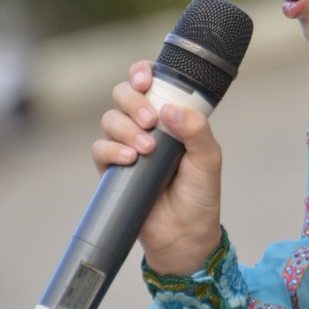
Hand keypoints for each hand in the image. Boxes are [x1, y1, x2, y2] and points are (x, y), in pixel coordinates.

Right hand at [91, 60, 222, 274]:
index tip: (145, 79)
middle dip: (133, 101)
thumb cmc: (200, 194)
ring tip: (147, 149)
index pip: (151, 83)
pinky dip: (112, 149)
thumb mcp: (209, 159)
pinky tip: (130, 158)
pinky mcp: (112, 169)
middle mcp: (146, 126)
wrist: (185, 235)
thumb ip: (196, 130)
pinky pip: (99, 148)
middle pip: (123, 95)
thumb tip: (169, 109)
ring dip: (126, 128)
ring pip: (110, 119)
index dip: (142, 73)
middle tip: (151, 121)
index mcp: (170, 116)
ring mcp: (127, 146)